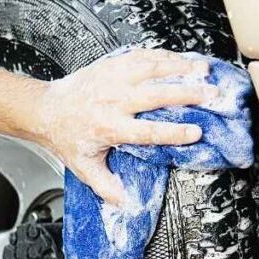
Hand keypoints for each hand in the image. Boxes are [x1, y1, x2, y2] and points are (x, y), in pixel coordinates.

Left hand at [31, 49, 218, 204]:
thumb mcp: (85, 167)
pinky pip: (141, 56)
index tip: (196, 132)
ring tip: (203, 70)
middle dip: (187, 94)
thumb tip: (125, 203)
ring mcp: (113, 79)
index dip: (174, 132)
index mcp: (110, 127)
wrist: (46, 110)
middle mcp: (113, 101)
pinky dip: (163, 56)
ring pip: (152, 69)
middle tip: (212, 95)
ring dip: (179, 68)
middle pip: (157, 95)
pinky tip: (178, 59)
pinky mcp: (111, 65)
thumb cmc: (67, 137)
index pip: (148, 131)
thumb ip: (106, 186)